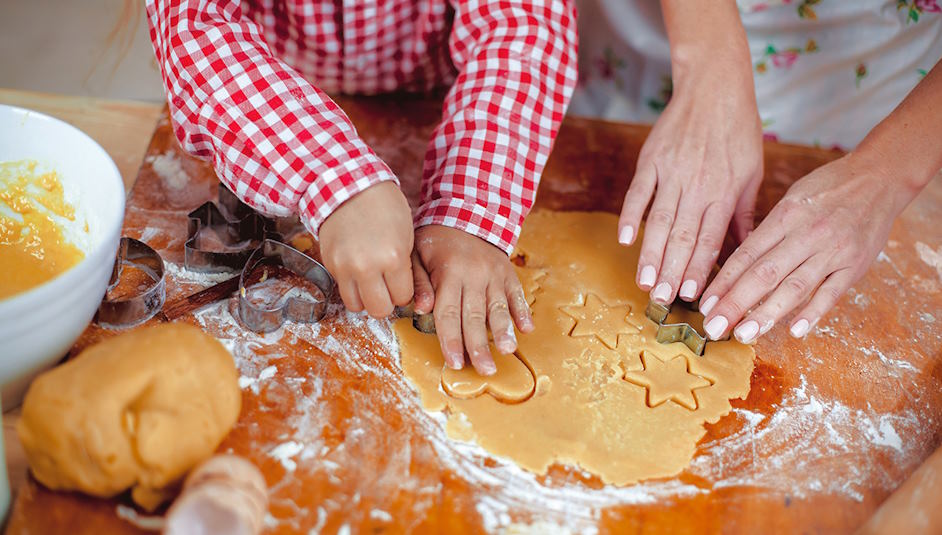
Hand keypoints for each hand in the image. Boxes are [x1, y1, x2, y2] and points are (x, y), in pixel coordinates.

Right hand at [319, 182, 413, 316]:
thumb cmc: (383, 206)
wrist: (348, 185)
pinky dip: (351, 287)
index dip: (404, 292)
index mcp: (393, 257)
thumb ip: (405, 266)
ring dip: (366, 298)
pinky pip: (342, 291)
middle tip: (387, 288)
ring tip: (371, 283)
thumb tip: (403, 293)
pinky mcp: (330, 264)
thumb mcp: (406, 234)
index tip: (401, 282)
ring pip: (357, 307)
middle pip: (379, 310)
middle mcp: (367, 266)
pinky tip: (358, 272)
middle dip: (386, 302)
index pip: (402, 298)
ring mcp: (345, 267)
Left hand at [412, 225, 533, 374]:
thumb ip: (418, 282)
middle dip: (479, 345)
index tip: (454, 363)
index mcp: (449, 272)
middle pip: (475, 316)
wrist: (467, 213)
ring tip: (508, 351)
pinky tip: (527, 329)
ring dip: (504, 331)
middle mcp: (474, 275)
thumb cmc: (436, 241)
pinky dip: (522, 311)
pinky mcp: (508, 273)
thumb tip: (421, 309)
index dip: (451, 340)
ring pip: (499, 307)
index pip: (449, 312)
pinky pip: (517, 294)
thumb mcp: (416, 255)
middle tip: (485, 370)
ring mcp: (494, 274)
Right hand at [617, 48, 763, 306]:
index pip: (710, 239)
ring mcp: (671, 172)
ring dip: (651, 254)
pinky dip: (630, 216)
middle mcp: (697, 186)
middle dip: (672, 271)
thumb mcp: (751, 172)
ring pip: (659, 221)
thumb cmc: (738, 131)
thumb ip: (742, 214)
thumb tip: (745, 251)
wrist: (714, 86)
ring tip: (644, 281)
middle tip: (662, 300)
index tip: (692, 296)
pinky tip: (625, 240)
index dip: (700, 269)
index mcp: (724, 192)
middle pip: (682, 236)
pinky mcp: (651, 159)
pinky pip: (638, 193)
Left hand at [699, 153, 907, 342]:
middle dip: (736, 303)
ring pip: (795, 287)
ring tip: (744, 334)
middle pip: (764, 274)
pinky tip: (795, 331)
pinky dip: (813, 312)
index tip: (706, 304)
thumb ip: (768, 231)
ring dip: (767, 314)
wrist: (879, 178)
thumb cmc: (828, 188)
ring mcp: (832, 251)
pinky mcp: (855, 265)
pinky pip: (832, 293)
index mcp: (784, 217)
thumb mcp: (791, 199)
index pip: (746, 255)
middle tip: (714, 327)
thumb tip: (737, 264)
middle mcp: (805, 235)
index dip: (724, 282)